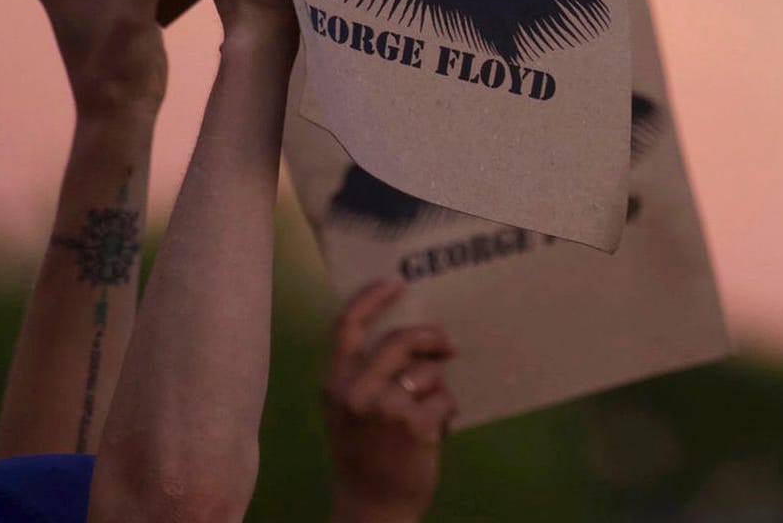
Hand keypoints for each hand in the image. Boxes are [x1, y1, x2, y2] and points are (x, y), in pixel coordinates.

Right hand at [325, 280, 458, 522]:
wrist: (372, 506)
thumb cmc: (365, 454)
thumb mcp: (349, 409)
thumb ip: (367, 373)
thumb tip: (416, 337)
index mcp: (334, 383)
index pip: (347, 325)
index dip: (372, 297)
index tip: (398, 281)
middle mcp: (354, 390)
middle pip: (401, 339)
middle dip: (431, 337)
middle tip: (447, 345)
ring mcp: (384, 407)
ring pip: (428, 372)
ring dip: (439, 388)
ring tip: (432, 411)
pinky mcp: (413, 423)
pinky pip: (445, 398)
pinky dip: (448, 412)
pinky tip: (439, 430)